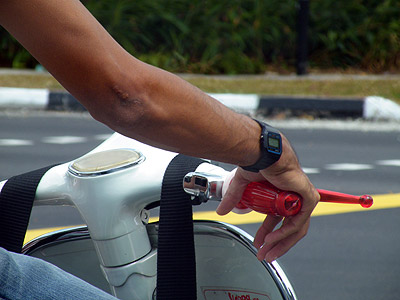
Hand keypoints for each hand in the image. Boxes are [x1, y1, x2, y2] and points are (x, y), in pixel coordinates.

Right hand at [216, 135, 319, 261]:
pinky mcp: (308, 198)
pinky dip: (284, 233)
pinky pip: (298, 222)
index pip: (279, 221)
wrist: (265, 154)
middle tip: (264, 256)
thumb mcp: (244, 186)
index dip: (268, 235)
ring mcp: (303, 199)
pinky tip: (270, 239)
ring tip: (265, 251)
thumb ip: (234, 198)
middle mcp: (294, 199)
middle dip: (276, 245)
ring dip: (280, 242)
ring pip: (295, 229)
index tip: (259, 245)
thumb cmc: (259, 163)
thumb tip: (221, 211)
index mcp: (282, 196)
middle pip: (289, 229)